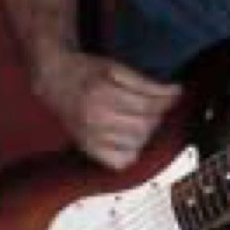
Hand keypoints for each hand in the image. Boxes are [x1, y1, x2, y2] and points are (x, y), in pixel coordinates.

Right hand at [36, 49, 181, 170]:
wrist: (55, 79)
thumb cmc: (85, 71)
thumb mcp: (115, 67)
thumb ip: (145, 82)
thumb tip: (174, 93)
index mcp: (102, 93)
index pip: (149, 105)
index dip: (168, 99)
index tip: (175, 92)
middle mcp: (95, 118)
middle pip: (145, 126)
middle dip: (158, 114)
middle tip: (157, 104)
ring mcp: (91, 137)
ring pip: (137, 143)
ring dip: (147, 131)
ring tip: (143, 117)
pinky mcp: (89, 149)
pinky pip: (121, 161)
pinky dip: (132, 151)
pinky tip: (130, 136)